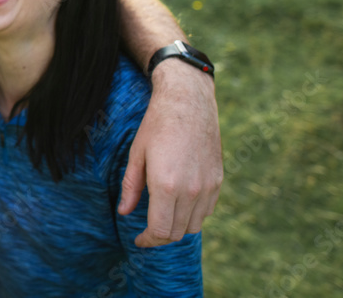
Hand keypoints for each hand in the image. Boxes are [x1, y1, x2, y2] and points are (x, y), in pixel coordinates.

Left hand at [118, 58, 221, 246]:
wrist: (188, 102)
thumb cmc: (157, 125)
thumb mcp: (137, 154)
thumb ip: (131, 187)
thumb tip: (124, 213)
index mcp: (166, 185)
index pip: (160, 230)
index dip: (148, 240)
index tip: (138, 240)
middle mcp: (191, 191)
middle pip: (177, 232)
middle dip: (160, 237)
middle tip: (147, 231)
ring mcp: (208, 187)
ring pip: (193, 225)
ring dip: (177, 227)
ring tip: (162, 217)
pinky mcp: (218, 180)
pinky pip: (206, 211)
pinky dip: (192, 215)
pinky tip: (179, 204)